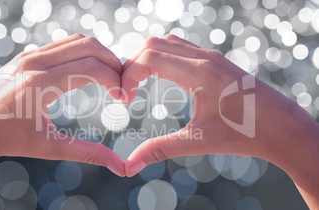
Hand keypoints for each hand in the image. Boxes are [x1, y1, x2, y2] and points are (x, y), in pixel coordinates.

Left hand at [0, 34, 125, 175]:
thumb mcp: (49, 147)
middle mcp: (34, 62)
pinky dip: (82, 53)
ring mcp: (28, 55)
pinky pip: (62, 45)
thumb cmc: (7, 141)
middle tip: (122, 84)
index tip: (124, 97)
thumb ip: (87, 152)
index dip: (116, 79)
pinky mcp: (26, 55)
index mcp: (41, 84)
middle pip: (89, 46)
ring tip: (109, 77)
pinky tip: (87, 72)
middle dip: (113, 62)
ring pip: (76, 40)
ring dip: (98, 55)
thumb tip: (119, 165)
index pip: (92, 68)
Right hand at [121, 34, 316, 175]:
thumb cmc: (244, 135)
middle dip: (132, 65)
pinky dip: (163, 56)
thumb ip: (160, 149)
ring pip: (167, 42)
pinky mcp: (215, 59)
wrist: (282, 127)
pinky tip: (162, 78)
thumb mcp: (198, 142)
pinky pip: (180, 47)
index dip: (128, 75)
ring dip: (147, 58)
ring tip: (140, 84)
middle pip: (153, 44)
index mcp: (199, 73)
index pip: (149, 58)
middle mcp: (203, 58)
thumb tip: (129, 166)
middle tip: (127, 91)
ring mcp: (210, 56)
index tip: (124, 98)